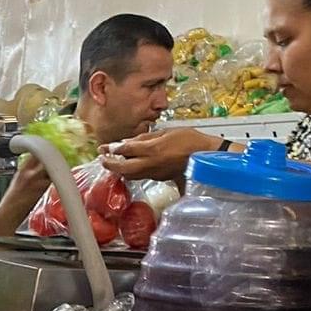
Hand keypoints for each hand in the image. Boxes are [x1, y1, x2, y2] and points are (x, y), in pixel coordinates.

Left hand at [99, 129, 219, 180]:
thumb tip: (128, 142)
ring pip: (130, 175)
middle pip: (123, 167)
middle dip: (110, 164)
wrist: (208, 157)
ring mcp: (155, 173)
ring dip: (119, 170)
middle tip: (102, 159)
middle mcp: (150, 163)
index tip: (104, 148)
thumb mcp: (167, 132)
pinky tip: (130, 168)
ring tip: (112, 164)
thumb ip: (146, 138)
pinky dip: (132, 173)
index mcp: (152, 149)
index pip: (125, 150)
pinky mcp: (160, 178)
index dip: (112, 149)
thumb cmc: (191, 141)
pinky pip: (141, 176)